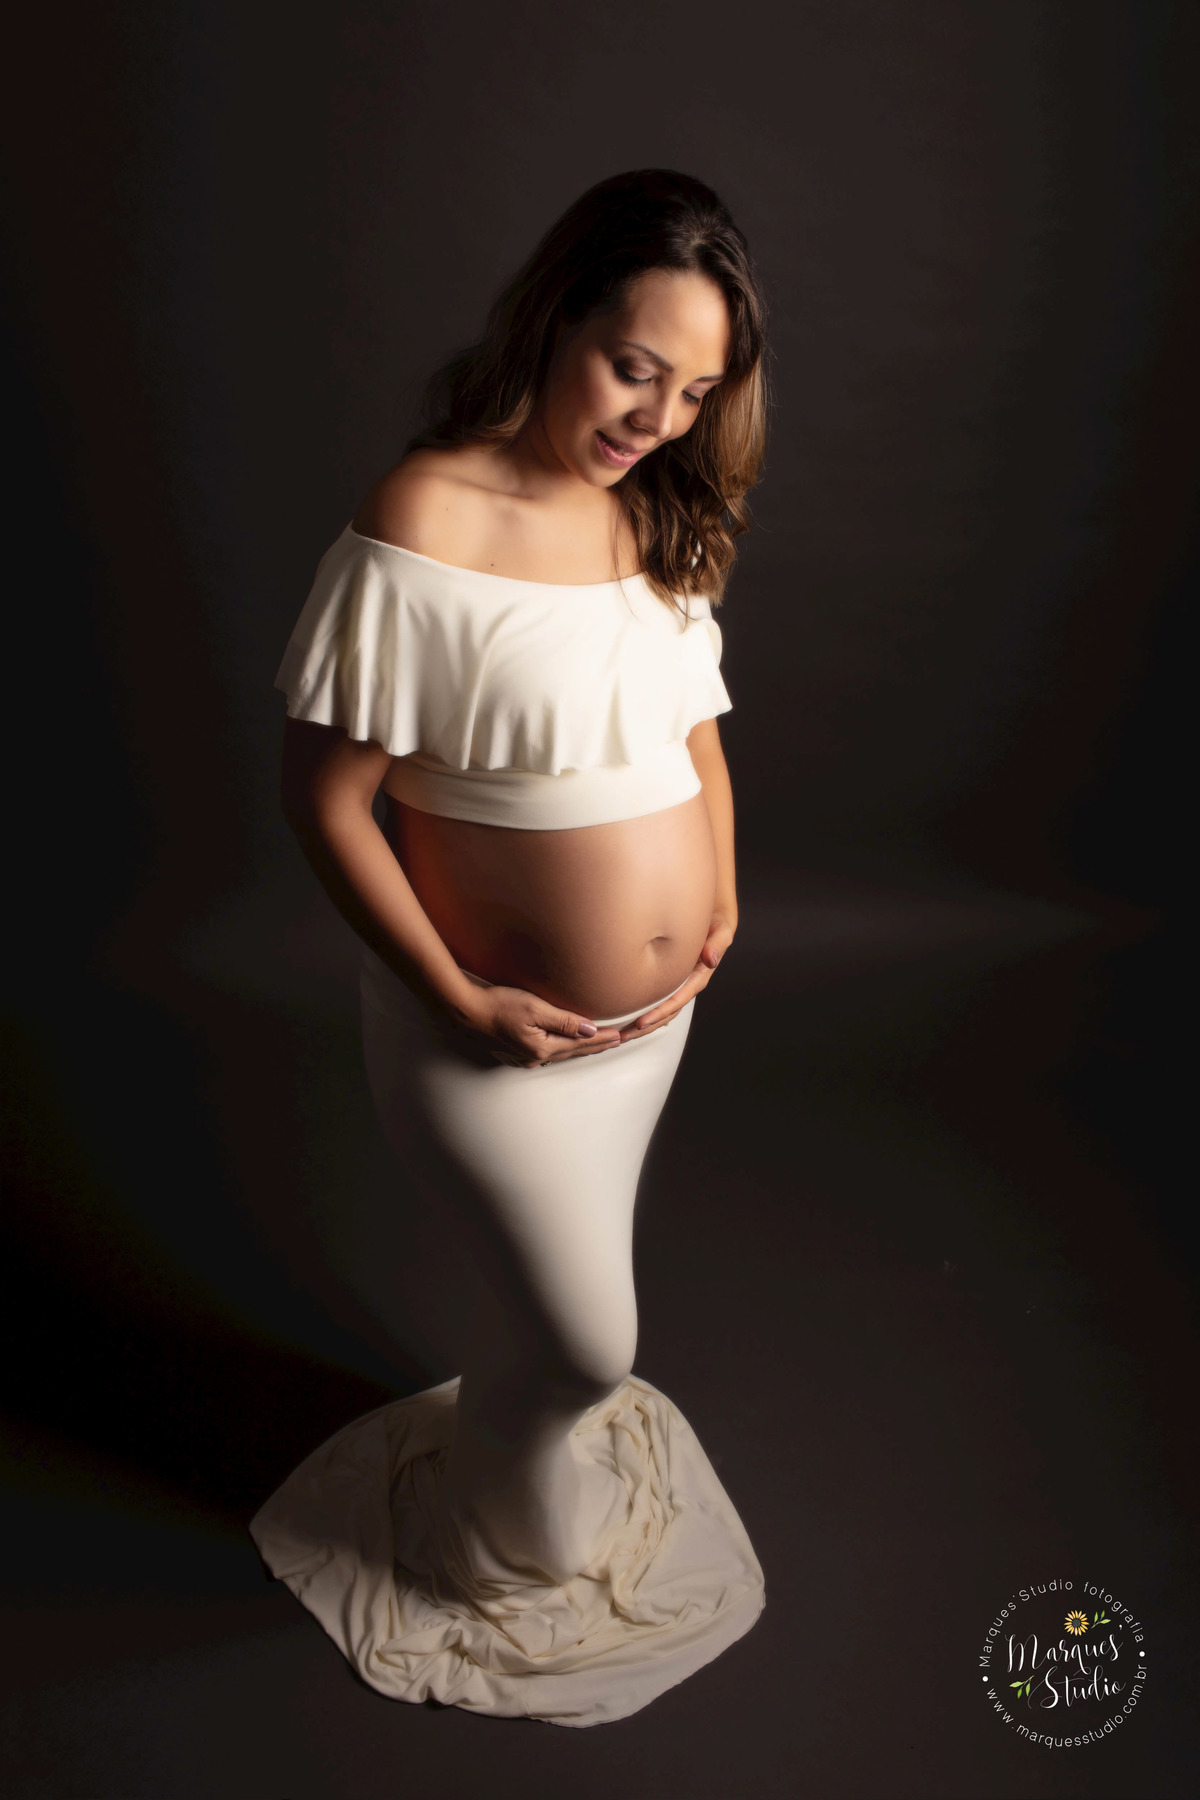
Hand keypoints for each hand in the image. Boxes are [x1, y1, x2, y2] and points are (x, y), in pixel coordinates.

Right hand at [453, 982, 622, 1068]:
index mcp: (543, 1048)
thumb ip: (564, 1020)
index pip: (581, 1043)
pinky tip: (566, 1045)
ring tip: (598, 1044)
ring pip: (561, 1054)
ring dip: (581, 1048)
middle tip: (618, 1041)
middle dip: (597, 1046)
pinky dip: (563, 1048)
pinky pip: (548, 1053)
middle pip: (574, 1052)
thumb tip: (589, 1030)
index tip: (621, 1036)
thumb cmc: (498, 1004)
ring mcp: (525, 1058)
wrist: (466, 1011)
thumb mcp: (534, 1007)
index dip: (603, 1039)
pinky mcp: (516, 1053)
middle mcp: (535, 1058)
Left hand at [616, 912, 735, 1043]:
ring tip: (619, 1036)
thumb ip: (716, 943)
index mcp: (698, 976)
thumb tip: (711, 958)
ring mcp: (678, 984)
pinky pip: (655, 999)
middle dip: (645, 1027)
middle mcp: (687, 984)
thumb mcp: (721, 930)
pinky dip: (641, 1010)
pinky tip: (624, 1018)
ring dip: (640, 1026)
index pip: (676, 1000)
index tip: (641, 1022)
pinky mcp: (669, 979)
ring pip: (659, 1011)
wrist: (714, 916)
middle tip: (622, 1036)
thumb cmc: (717, 922)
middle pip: (665, 1014)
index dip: (659, 1012)